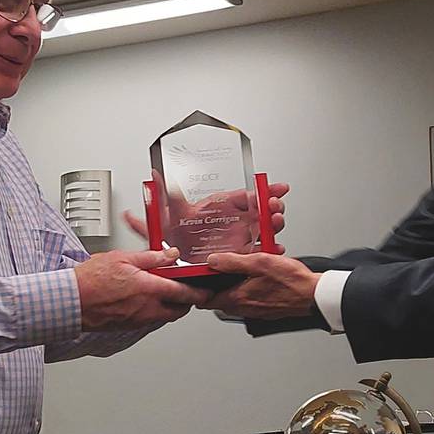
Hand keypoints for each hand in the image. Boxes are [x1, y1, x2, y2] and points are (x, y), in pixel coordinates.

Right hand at [75, 249, 204, 329]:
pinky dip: (154, 311)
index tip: (206, 291)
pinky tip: (145, 300)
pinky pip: (149, 320)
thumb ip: (151, 257)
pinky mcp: (128, 326)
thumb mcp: (123, 258)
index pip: (184, 294)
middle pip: (178, 311)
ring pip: (164, 316)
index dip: (199, 293)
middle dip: (187, 302)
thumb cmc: (90, 280)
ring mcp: (138, 320)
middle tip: (188, 292)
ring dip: (170, 307)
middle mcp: (147, 309)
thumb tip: (170, 255)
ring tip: (165, 293)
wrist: (69, 301)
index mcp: (149, 289)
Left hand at [121, 181, 289, 253]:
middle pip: (260, 210)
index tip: (278, 188)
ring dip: (274, 224)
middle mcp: (234, 220)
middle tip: (276, 205)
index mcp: (223, 205)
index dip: (264, 190)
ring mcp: (239, 236)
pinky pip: (259, 250)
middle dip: (272, 205)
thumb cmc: (176, 233)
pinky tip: (276, 248)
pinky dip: (270, 249)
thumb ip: (167, 196)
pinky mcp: (241, 254)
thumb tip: (155, 176)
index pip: (248, 195)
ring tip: (277, 221)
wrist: (175, 257)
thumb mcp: (171, 212)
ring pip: (263, 228)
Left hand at [204, 252, 320, 319]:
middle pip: (220, 299)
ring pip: (236, 298)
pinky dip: (250, 288)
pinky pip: (251, 299)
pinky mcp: (266, 309)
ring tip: (241, 270)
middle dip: (217, 286)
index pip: (206, 301)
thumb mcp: (258, 263)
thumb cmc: (292, 282)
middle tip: (218, 271)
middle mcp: (244, 308)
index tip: (199, 279)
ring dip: (235, 286)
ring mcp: (256, 311)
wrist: (314, 295)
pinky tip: (258, 277)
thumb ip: (232, 262)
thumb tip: (212, 261)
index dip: (199, 289)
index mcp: (237, 299)